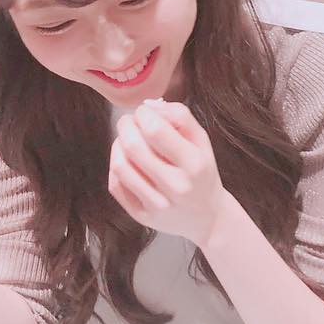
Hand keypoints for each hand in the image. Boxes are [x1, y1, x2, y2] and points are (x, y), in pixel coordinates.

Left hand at [108, 99, 226, 246]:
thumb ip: (180, 117)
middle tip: (130, 121)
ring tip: (126, 139)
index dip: (143, 114)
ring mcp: (157, 205)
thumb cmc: (202, 173)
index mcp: (194, 164)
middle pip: (133, 146)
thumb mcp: (202, 142)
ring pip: (120, 165)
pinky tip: (126, 161)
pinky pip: (116, 185)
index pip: (156, 131)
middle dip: (125, 125)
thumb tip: (149, 106)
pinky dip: (116, 167)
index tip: (144, 112)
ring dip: (117, 144)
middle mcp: (176, 186)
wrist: (207, 217)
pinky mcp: (142, 216)